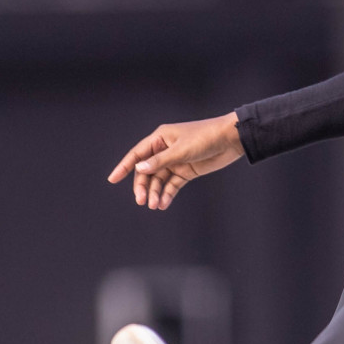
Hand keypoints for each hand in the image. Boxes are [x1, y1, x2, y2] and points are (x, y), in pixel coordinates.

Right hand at [107, 112, 244, 209]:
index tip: (112, 179)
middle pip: (147, 171)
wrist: (231, 140)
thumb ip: (160, 161)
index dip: (124, 166)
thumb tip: (139, 168)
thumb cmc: (205, 138)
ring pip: (159, 180)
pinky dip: (167, 194)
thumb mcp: (181, 150)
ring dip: (155, 192)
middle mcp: (165, 150)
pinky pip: (172, 184)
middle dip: (143, 186)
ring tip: (155, 205)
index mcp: (160, 138)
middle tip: (142, 201)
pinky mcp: (186, 171)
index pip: (137, 154)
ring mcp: (175, 161)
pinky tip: (164, 204)